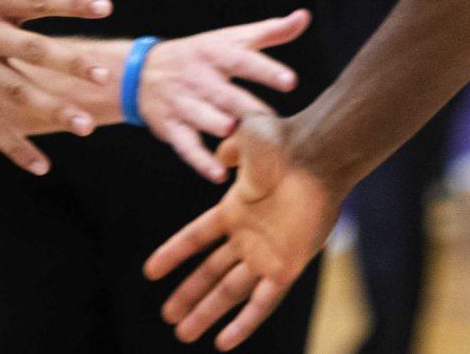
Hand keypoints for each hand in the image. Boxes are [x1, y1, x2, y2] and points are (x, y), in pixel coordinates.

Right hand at [0, 0, 114, 168]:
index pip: (39, 0)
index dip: (71, 1)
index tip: (104, 6)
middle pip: (31, 53)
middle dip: (68, 65)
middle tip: (103, 77)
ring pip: (13, 94)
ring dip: (49, 110)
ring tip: (86, 124)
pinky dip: (13, 145)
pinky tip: (40, 166)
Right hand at [135, 12, 310, 181]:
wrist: (142, 71)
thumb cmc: (200, 54)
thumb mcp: (230, 38)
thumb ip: (270, 31)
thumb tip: (303, 17)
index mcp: (216, 54)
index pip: (243, 60)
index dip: (266, 70)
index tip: (290, 81)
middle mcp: (199, 79)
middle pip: (225, 94)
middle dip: (245, 106)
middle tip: (271, 118)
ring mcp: (183, 104)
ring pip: (202, 117)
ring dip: (218, 125)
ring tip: (236, 133)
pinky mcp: (171, 127)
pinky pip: (186, 146)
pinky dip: (201, 162)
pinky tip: (219, 173)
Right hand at [146, 113, 342, 349]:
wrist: (319, 156)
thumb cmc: (286, 141)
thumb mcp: (248, 137)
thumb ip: (231, 148)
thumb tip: (221, 154)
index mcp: (235, 209)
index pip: (197, 237)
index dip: (174, 253)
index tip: (150, 271)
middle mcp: (250, 236)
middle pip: (212, 272)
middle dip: (190, 294)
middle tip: (168, 315)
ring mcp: (268, 253)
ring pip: (230, 291)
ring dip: (207, 312)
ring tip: (183, 333)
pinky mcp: (288, 266)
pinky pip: (262, 301)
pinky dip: (244, 322)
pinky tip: (224, 342)